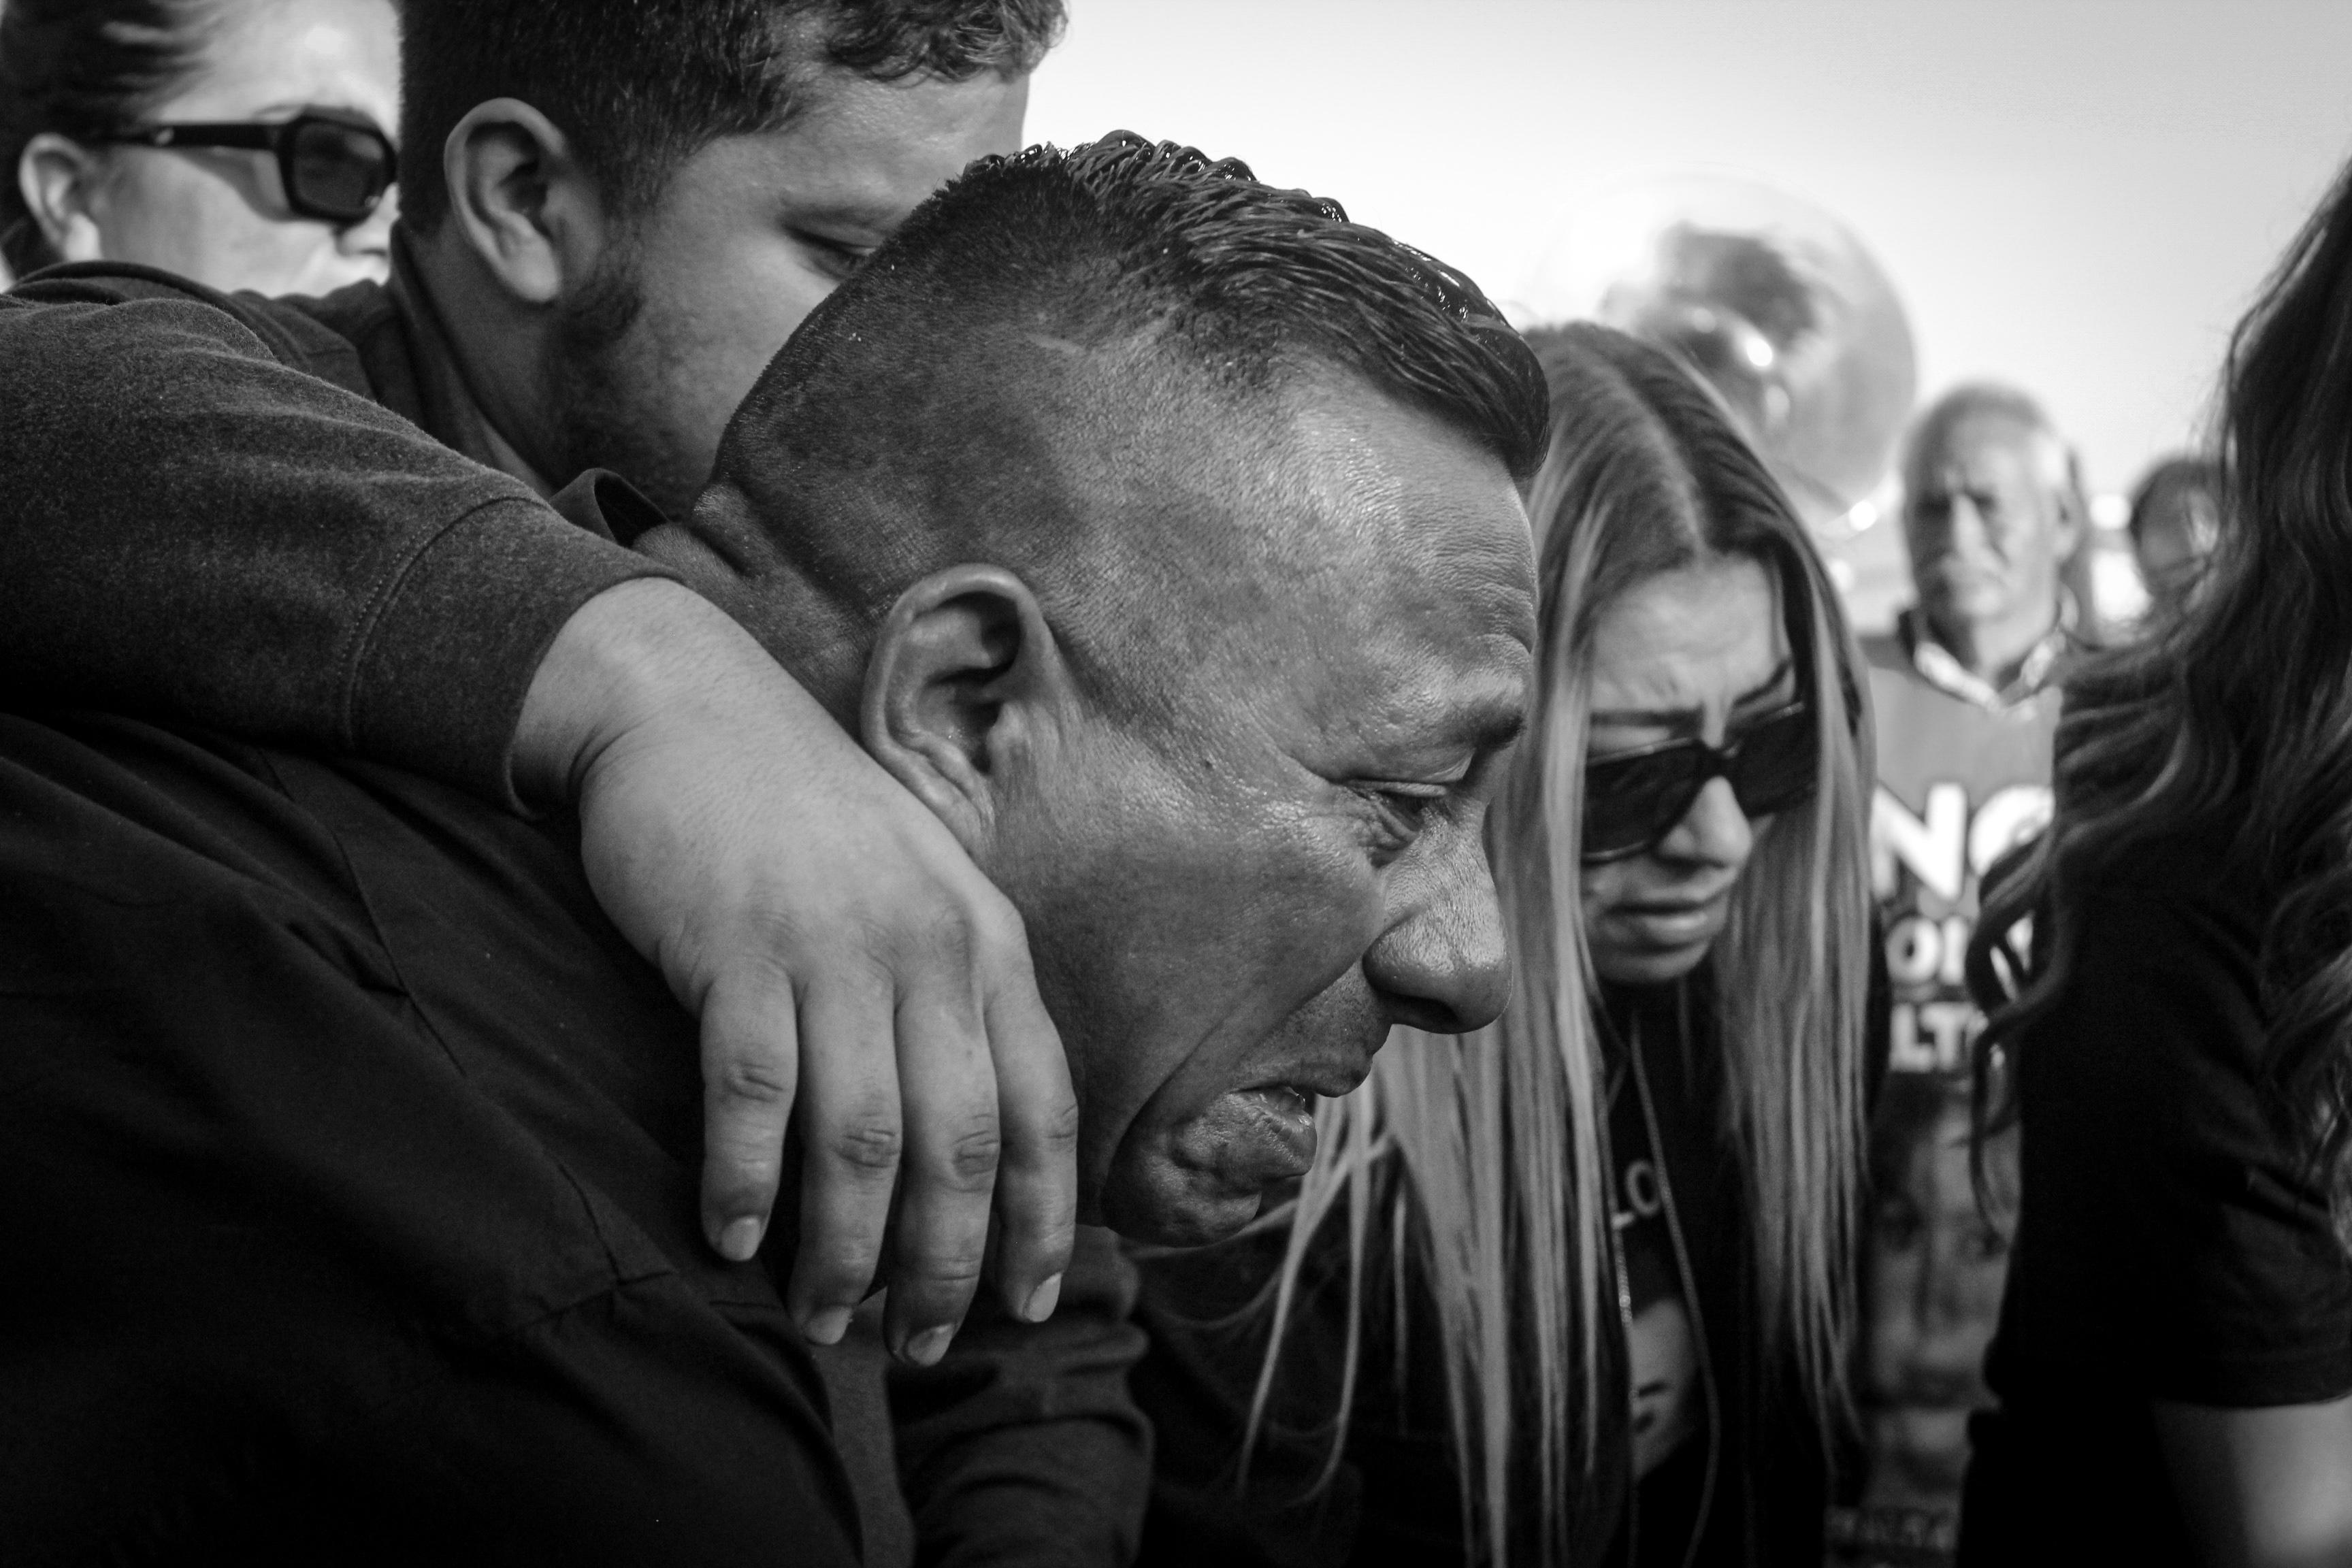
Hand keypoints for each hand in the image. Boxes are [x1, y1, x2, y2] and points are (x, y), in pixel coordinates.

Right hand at [514, 580, 1077, 1362]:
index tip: (1028, 1306)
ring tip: (821, 1318)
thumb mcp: (917, 894)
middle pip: (960, 1146)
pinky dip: (745, 1178)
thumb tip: (972, 1143)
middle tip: (918, 1347)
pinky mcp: (738, 944)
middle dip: (945, 1266)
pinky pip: (755, 1092)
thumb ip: (954, 997)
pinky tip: (730, 1237)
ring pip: (862, 1139)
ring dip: (843, 1249)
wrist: (690, 708)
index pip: (1043, 1108)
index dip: (1042, 1220)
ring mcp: (836, 945)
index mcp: (988, 943)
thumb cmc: (805, 823)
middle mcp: (931, 947)